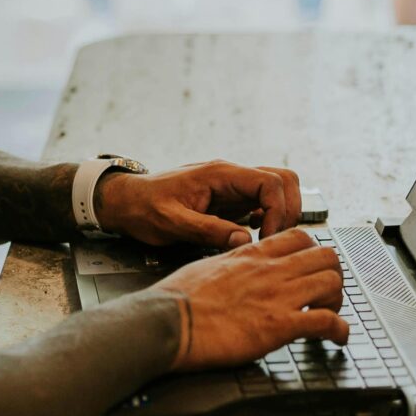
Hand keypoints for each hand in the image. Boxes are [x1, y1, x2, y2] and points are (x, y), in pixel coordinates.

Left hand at [97, 159, 302, 250]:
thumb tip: (243, 239)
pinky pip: (263, 202)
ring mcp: (233, 186)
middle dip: (288, 210)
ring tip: (266, 240)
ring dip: (281, 213)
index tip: (266, 238)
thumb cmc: (144, 208)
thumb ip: (208, 230)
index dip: (278, 210)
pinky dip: (269, 218)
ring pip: (277, 189)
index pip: (271, 181)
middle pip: (284, 179)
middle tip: (273, 239)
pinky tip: (254, 237)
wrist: (126, 202)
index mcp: (220, 175)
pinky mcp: (230, 200)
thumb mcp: (172, 223)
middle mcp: (231, 176)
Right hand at [157, 229, 348, 369]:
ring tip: (330, 316)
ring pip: (332, 283)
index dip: (313, 253)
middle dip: (332, 275)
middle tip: (327, 293)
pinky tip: (337, 339)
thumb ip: (231, 265)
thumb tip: (235, 268)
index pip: (299, 238)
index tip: (311, 268)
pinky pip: (327, 322)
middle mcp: (270, 271)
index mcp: (251, 255)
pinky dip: (340, 331)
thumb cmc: (178, 299)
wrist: (167, 321)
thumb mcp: (207, 266)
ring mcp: (278, 296)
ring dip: (338, 301)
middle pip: (326, 257)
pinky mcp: (280, 325)